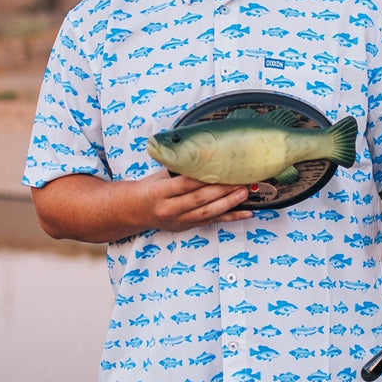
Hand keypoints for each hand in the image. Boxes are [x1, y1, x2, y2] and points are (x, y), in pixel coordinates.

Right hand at [137, 171, 252, 230]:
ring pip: (208, 212)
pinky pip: (213, 222)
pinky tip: (245, 213)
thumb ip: (178, 170)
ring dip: (228, 203)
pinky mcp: (189, 226)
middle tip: (239, 181)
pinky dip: (231, 217)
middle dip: (221, 190)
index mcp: (160, 192)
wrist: (136, 211)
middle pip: (199, 199)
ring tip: (243, 193)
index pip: (185, 184)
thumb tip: (200, 155)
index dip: (203, 178)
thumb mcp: (158, 176)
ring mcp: (180, 220)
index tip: (220, 169)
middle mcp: (170, 209)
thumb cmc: (149, 190)